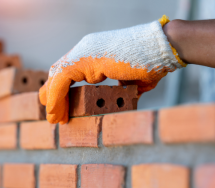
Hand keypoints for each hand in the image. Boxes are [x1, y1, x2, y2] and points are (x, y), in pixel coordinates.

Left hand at [39, 15, 185, 124]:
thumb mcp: (132, 79)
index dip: (63, 88)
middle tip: (54, 114)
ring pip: (57, 76)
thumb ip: (123, 87)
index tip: (63, 105)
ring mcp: (84, 52)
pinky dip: (55, 97)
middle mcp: (86, 49)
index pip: (70, 70)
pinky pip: (61, 80)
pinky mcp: (85, 59)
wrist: (162, 48)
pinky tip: (55, 112)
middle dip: (54, 94)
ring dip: (53, 99)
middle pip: (60, 71)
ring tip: (53, 118)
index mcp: (95, 52)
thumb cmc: (152, 62)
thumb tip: (125, 97)